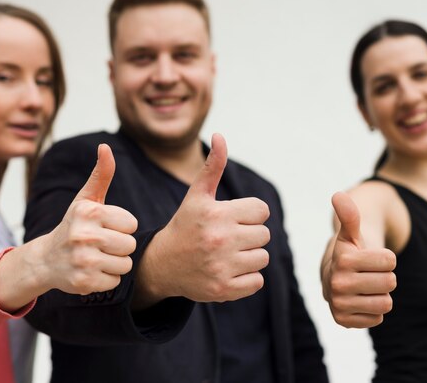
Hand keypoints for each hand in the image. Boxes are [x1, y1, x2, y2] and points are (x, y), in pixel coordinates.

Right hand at [40, 144, 137, 294]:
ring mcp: (83, 260)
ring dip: (115, 263)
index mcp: (88, 213)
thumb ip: (101, 174)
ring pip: (125, 264)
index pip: (131, 224)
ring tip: (97, 257)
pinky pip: (115, 281)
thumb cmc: (74, 225)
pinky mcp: (83, 282)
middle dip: (120, 246)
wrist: (46, 260)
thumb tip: (105, 146)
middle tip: (100, 245)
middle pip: (130, 245)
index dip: (121, 227)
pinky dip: (107, 279)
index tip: (104, 227)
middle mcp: (84, 235)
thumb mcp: (86, 199)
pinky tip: (92, 271)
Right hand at [135, 133, 270, 306]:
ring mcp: (222, 267)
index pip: (261, 210)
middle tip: (227, 238)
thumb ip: (213, 166)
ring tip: (228, 254)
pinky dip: (247, 278)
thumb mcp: (197, 196)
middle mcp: (220, 240)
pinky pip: (257, 281)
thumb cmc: (185, 225)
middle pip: (264, 234)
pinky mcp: (224, 290)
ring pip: (262, 258)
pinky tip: (228, 270)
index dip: (249, 214)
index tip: (231, 218)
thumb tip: (220, 136)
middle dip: (249, 235)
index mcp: (217, 214)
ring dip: (249, 257)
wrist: (162, 264)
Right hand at [324, 192, 395, 327]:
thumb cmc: (350, 252)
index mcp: (342, 260)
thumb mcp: (351, 233)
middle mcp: (337, 283)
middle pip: (390, 282)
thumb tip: (339, 195)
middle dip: (384, 277)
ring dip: (380, 295)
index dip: (386, 258)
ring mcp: (339, 304)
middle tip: (368, 274)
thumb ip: (349, 215)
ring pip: (385, 303)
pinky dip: (373, 311)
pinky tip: (361, 301)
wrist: (334, 276)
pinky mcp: (343, 321)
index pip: (390, 262)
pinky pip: (378, 318)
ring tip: (365, 287)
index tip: (370, 258)